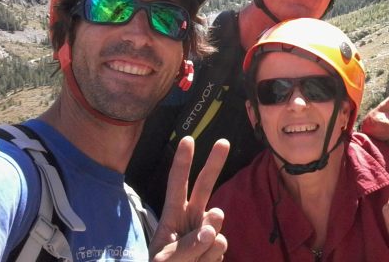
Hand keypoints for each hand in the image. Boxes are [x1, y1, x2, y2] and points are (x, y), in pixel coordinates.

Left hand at [150, 136, 229, 261]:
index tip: (187, 139)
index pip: (177, 185)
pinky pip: (220, 247)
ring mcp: (206, 232)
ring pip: (216, 226)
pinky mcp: (216, 247)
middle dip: (214, 163)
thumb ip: (186, 247)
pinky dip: (210, 260)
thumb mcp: (165, 261)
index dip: (182, 162)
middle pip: (204, 187)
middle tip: (223, 141)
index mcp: (172, 216)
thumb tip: (212, 231)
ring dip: (205, 245)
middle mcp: (191, 218)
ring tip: (192, 261)